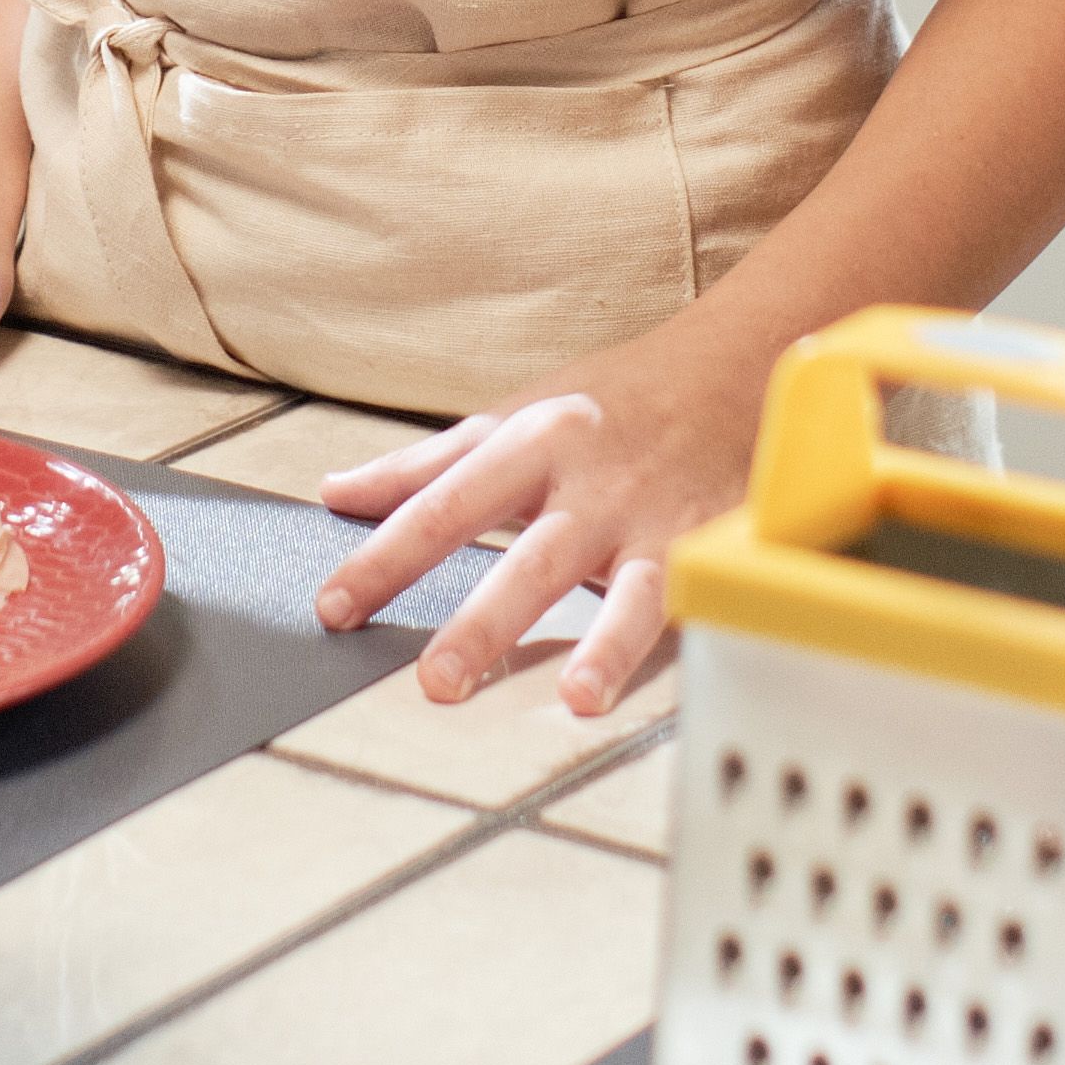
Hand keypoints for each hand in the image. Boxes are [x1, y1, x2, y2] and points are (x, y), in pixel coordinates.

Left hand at [303, 315, 775, 717]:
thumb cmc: (610, 402)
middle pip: (530, 560)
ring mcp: (654, 521)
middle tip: (437, 682)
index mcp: (531, 443)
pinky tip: (667, 686)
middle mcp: (591, 484)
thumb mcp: (513, 416)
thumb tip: (337, 493)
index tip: (335, 607)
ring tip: (576, 699)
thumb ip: (425, 465)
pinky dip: (678, 643)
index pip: (443, 505)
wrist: (729, 366)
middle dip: (485, 622)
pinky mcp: (708, 550)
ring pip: (627, 588)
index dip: (386, 558)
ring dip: (604, 645)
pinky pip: (693, 601)